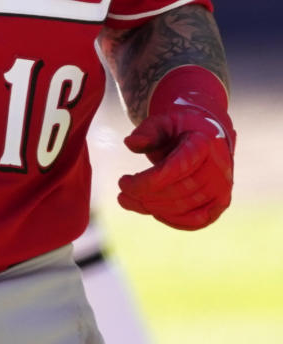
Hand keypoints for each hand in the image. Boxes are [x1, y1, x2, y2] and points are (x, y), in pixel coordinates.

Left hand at [118, 66, 234, 229]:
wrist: (207, 137)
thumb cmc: (180, 130)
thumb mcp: (163, 122)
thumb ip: (148, 131)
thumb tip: (130, 143)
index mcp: (204, 144)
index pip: (174, 169)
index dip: (146, 181)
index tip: (122, 182)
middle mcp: (218, 168)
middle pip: (177, 192)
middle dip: (145, 196)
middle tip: (122, 193)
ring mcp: (222, 188)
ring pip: (184, 208)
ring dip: (153, 209)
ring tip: (128, 201)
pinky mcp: (221, 203)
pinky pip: (196, 221)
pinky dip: (172, 220)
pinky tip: (153, 212)